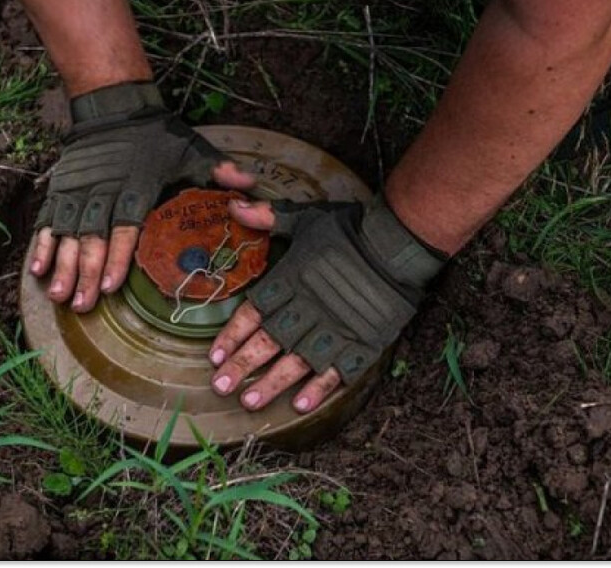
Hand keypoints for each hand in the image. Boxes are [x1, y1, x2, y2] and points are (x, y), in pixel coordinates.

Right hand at [29, 82, 254, 311]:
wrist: (114, 104)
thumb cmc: (155, 134)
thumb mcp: (191, 148)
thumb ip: (218, 171)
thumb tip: (250, 187)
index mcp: (135, 185)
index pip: (124, 226)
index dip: (116, 256)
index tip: (111, 285)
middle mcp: (102, 190)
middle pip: (91, 237)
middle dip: (84, 272)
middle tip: (80, 304)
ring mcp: (78, 191)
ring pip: (67, 233)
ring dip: (62, 265)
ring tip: (58, 295)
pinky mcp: (62, 189)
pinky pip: (49, 220)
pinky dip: (43, 244)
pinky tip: (37, 269)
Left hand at [208, 195, 446, 412]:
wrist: (397, 245)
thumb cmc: (350, 230)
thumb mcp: (306, 217)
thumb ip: (269, 217)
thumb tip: (234, 205)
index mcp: (291, 281)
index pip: (253, 312)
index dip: (232, 335)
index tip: (214, 355)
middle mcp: (308, 309)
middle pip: (268, 342)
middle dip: (242, 366)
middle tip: (221, 386)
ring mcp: (335, 329)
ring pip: (298, 362)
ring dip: (272, 383)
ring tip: (250, 402)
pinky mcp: (361, 342)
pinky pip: (338, 371)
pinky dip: (320, 388)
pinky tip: (301, 405)